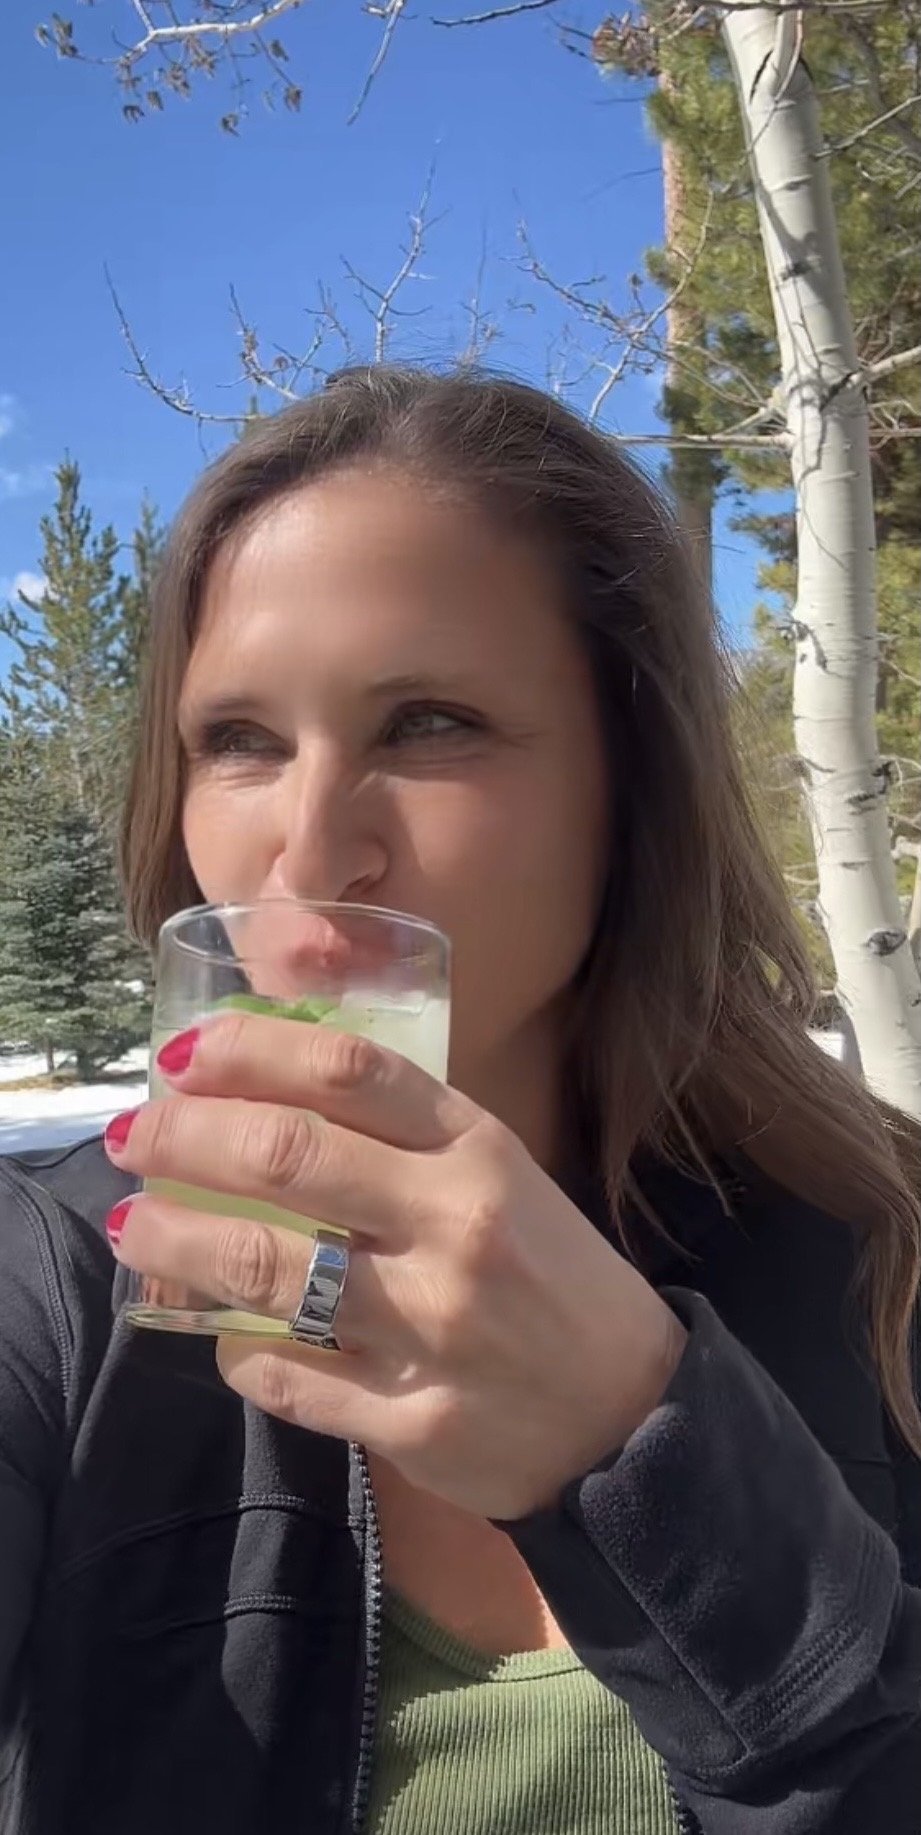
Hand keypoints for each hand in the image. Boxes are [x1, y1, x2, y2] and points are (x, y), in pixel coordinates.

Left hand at [104, 1013, 686, 1519]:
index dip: (250, 1052)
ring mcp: (436, 1328)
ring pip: (269, 1270)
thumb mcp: (500, 1177)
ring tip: (131, 1227)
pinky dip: (239, 1351)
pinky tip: (221, 1334)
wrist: (634, 1414)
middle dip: (185, 1137)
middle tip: (131, 1136)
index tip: (182, 1055)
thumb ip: (402, 1139)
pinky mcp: (416, 1422)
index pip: (350, 1071)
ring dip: (179, 1242)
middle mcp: (458, 1226)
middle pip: (290, 1156)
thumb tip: (261, 1102)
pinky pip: (291, 1378)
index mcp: (479, 1152)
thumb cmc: (550, 1276)